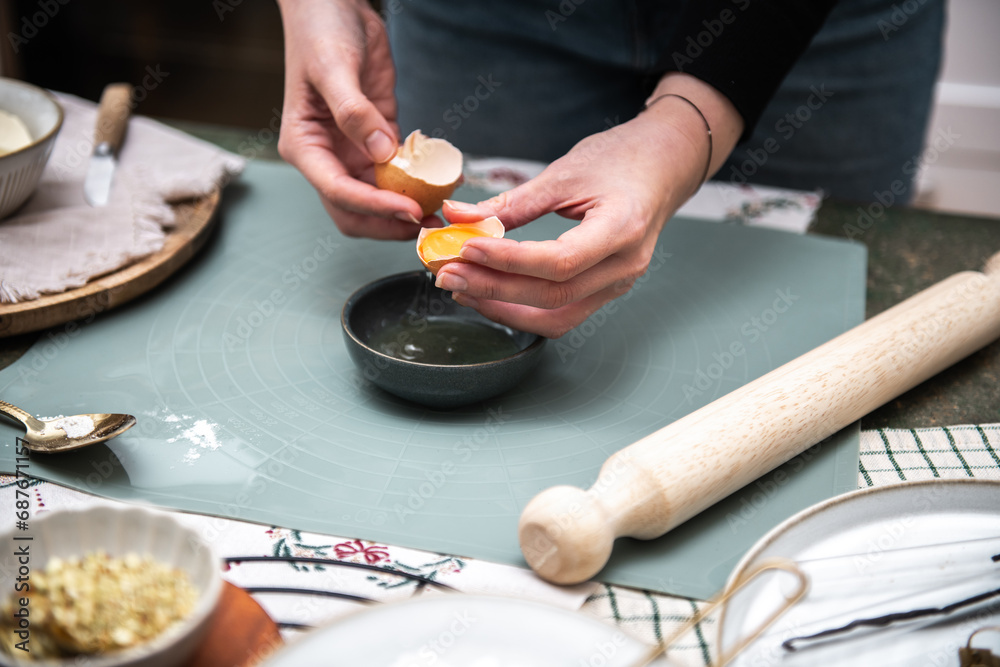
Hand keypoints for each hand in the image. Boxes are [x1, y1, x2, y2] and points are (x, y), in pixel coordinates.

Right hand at [275, 0, 427, 239]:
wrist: (333, 7)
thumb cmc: (321, 32)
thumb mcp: (334, 68)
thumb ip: (354, 112)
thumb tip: (381, 152)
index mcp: (304, 146)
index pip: (338, 192)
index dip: (375, 206)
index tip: (409, 210)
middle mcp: (326, 157)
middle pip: (354, 211)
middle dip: (387, 223)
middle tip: (425, 225)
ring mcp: (352, 153)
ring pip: (377, 199)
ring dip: (405, 210)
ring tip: (438, 212)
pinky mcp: (377, 140)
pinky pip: (397, 174)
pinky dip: (417, 184)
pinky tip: (441, 186)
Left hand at [434, 74, 743, 337]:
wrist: (663, 165)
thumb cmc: (621, 159)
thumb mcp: (565, 172)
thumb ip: (512, 202)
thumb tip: (457, 216)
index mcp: (622, 229)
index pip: (559, 261)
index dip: (508, 260)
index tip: (466, 247)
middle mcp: (624, 266)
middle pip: (553, 295)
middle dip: (493, 289)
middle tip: (447, 273)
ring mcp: (618, 284)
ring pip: (556, 317)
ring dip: (504, 308)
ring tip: (462, 288)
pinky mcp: (605, 290)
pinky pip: (562, 314)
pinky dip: (523, 310)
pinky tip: (489, 294)